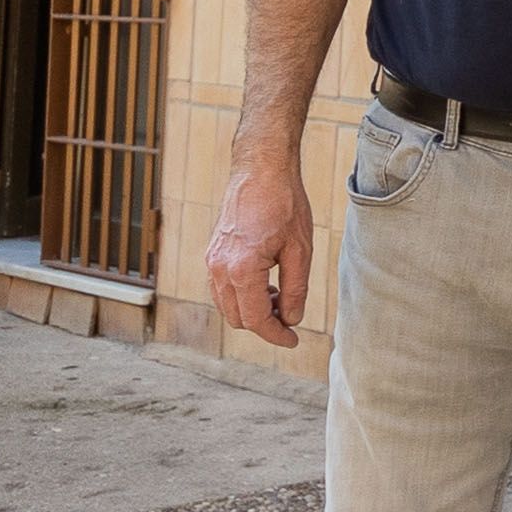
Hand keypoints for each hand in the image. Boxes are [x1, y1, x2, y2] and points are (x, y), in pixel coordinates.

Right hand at [205, 152, 312, 348]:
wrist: (260, 170)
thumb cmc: (284, 205)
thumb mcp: (301, 249)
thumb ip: (296, 289)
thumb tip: (292, 319)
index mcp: (241, 270)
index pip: (255, 320)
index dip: (276, 335)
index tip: (293, 340)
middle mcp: (218, 269)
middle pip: (238, 318)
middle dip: (264, 324)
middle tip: (290, 316)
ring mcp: (211, 261)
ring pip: (227, 306)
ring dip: (251, 310)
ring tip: (280, 296)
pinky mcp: (211, 254)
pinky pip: (221, 289)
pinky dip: (241, 296)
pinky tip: (264, 284)